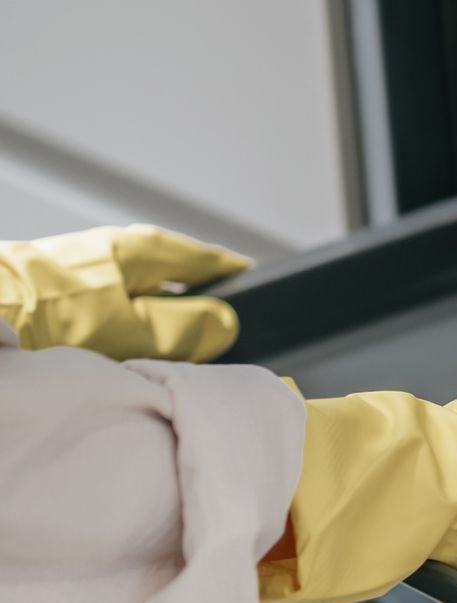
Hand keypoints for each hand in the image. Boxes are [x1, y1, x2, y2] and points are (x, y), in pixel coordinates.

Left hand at [0, 225, 248, 361]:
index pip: (207, 259)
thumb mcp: (133, 330)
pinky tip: (126, 350)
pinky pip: (116, 305)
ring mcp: (90, 265)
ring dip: (160, 321)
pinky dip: (130, 326)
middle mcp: (118, 249)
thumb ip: (186, 327)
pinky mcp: (65, 287)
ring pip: (144, 294)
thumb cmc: (50, 317)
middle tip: (220, 338)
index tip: (259, 294)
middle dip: (199, 305)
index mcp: (143, 249)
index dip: (236, 279)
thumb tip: (224, 323)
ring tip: (170, 353)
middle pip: (176, 277)